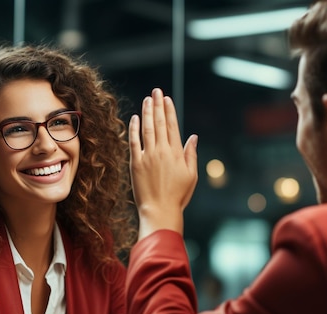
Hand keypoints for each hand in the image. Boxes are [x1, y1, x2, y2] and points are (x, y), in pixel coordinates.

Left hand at [129, 88, 198, 238]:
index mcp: (176, 153)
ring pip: (146, 128)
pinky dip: (134, 129)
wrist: (160, 210)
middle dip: (158, 105)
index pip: (172, 126)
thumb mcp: (191, 175)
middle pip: (159, 123)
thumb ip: (191, 154)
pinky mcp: (136, 163)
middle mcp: (162, 151)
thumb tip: (193, 137)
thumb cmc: (178, 196)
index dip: (169, 111)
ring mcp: (148, 156)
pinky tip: (134, 118)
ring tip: (147, 99)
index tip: (166, 99)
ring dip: (146, 112)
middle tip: (156, 91)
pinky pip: (134, 141)